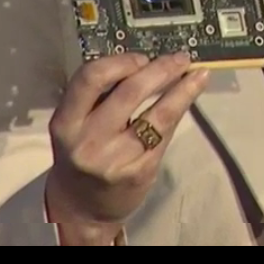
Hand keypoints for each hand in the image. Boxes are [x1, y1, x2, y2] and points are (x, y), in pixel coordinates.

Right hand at [45, 52, 209, 244]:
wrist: (81, 207)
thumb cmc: (81, 153)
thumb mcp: (75, 124)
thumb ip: (99, 96)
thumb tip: (143, 63)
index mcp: (66, 122)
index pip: (90, 79)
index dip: (120, 62)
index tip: (141, 57)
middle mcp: (88, 141)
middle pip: (129, 93)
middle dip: (160, 70)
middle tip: (179, 58)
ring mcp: (116, 159)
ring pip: (157, 115)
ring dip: (182, 89)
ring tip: (197, 74)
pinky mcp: (140, 172)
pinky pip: (165, 134)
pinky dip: (180, 110)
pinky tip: (190, 97)